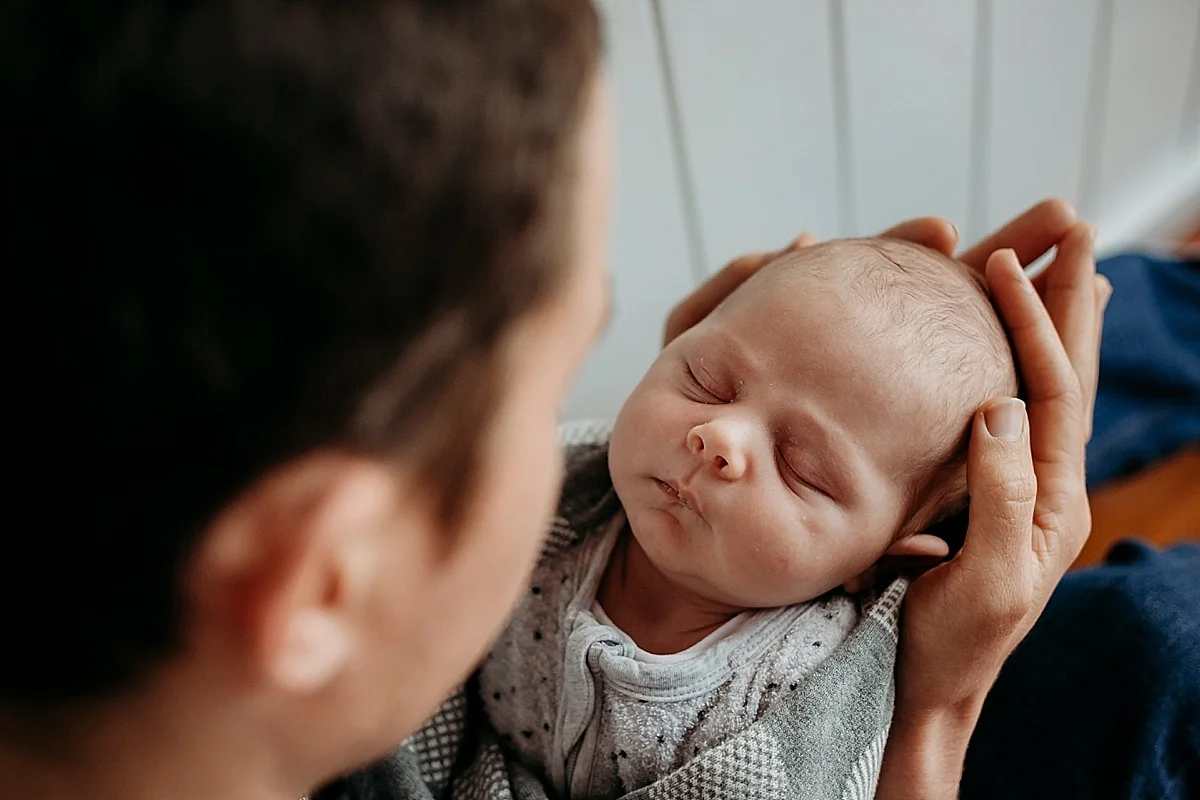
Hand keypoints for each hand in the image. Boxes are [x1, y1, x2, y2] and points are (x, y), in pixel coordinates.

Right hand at [878, 206, 1110, 797]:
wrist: (931, 691)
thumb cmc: (953, 644)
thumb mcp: (986, 576)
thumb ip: (1002, 493)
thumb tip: (1001, 405)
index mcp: (1051, 498)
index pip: (1049, 390)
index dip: (1032, 323)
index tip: (1008, 265)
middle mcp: (1041, 485)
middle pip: (1061, 374)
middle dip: (1064, 301)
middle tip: (1068, 232)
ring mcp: (1014, 489)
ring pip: (1036, 390)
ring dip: (1046, 325)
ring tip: (1055, 269)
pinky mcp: (981, 497)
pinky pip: (1002, 417)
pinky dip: (1006, 368)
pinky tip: (998, 350)